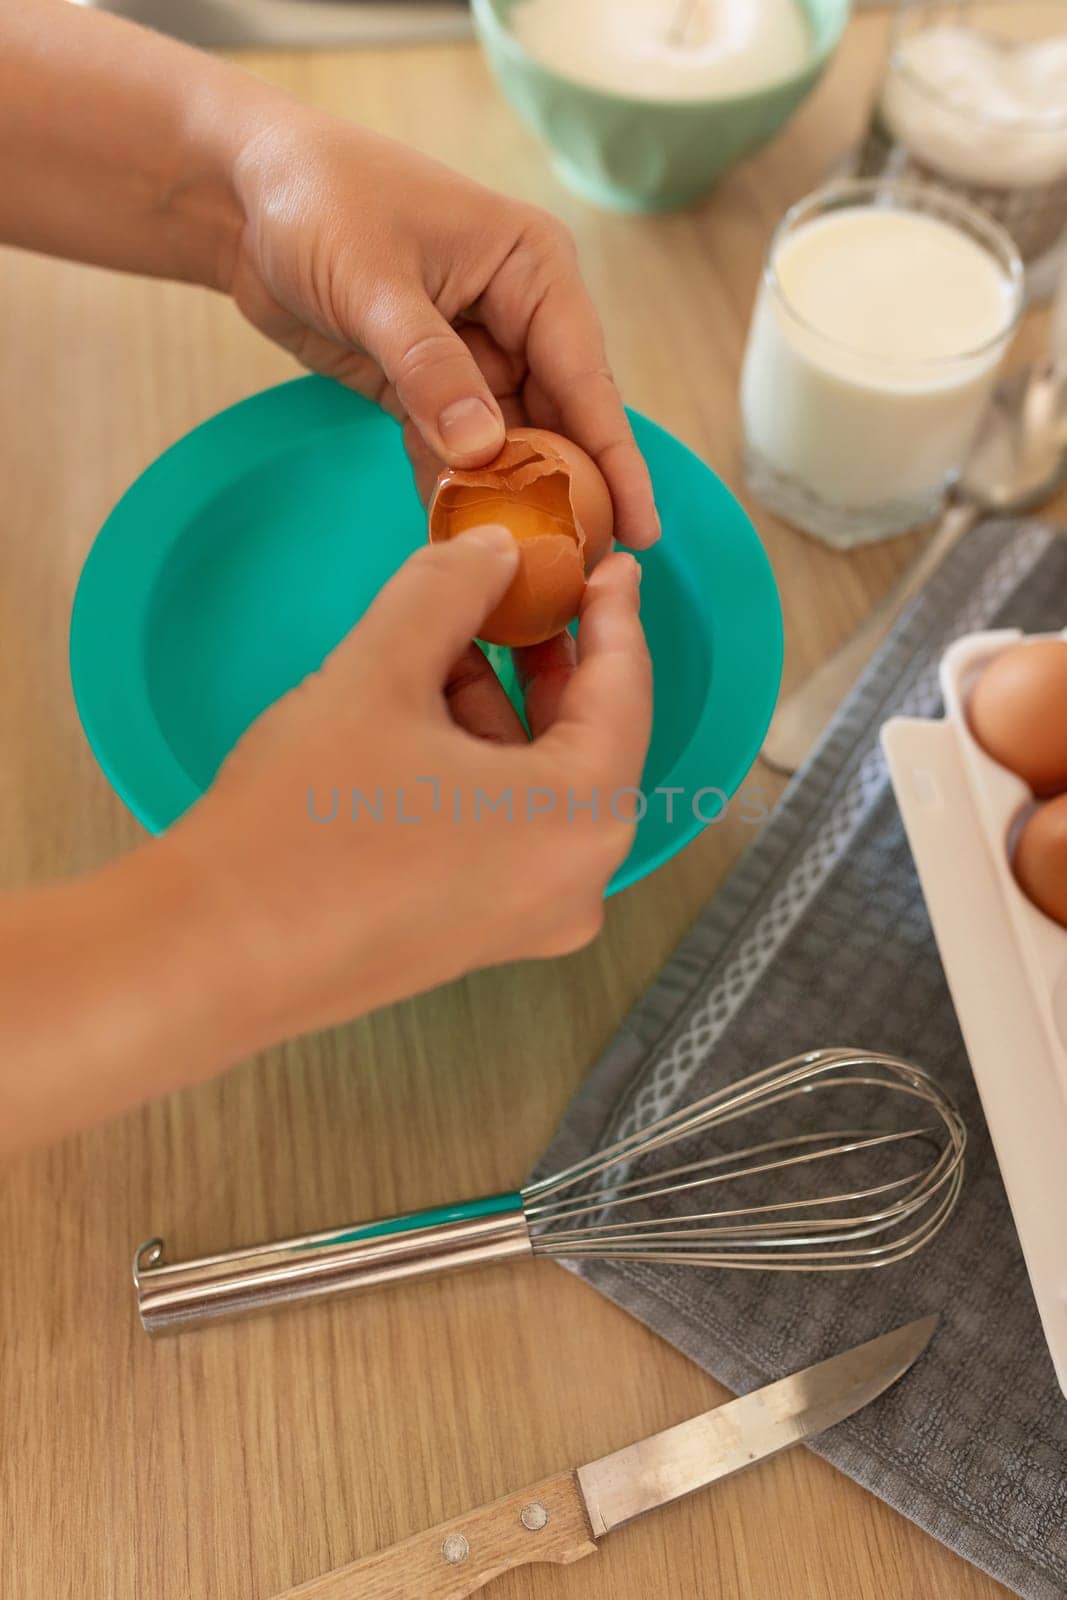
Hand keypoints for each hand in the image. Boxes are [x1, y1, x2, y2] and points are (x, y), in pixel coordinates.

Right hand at [162, 528, 651, 1048]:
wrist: (213, 953)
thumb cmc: (306, 821)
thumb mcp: (381, 675)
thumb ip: (449, 593)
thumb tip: (495, 552)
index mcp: (583, 821)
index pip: (626, 693)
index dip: (614, 616)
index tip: (610, 563)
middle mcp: (574, 883)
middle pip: (585, 742)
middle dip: (547, 660)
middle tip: (519, 589)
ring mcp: (524, 919)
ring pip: (537, 785)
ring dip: (499, 709)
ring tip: (444, 640)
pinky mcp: (473, 936)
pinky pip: (503, 829)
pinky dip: (475, 765)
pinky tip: (418, 714)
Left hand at [226, 113, 658, 548]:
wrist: (240, 195)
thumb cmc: (318, 200)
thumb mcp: (374, 282)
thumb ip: (429, 368)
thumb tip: (484, 451)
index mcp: (533, 269)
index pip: (586, 376)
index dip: (614, 458)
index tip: (640, 528)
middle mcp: (518, 314)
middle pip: (558, 420)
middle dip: (569, 493)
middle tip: (585, 571)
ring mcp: (474, 354)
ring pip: (507, 444)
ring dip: (508, 502)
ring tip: (524, 572)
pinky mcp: (427, 387)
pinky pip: (451, 450)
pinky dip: (451, 491)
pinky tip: (455, 542)